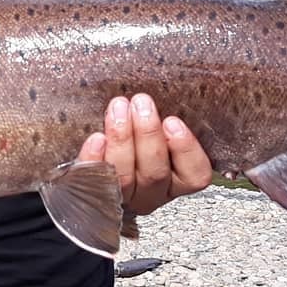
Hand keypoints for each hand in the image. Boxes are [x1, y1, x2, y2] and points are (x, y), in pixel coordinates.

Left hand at [77, 94, 212, 215]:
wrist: (91, 154)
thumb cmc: (134, 132)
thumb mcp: (157, 124)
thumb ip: (164, 116)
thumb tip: (171, 89)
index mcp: (177, 179)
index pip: (195, 175)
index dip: (187, 150)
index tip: (173, 122)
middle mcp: (152, 193)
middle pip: (155, 173)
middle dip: (148, 134)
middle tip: (141, 103)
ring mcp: (123, 196)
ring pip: (125, 177)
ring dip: (122, 140)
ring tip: (118, 109)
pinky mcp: (94, 192)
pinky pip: (95, 182)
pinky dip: (95, 160)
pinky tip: (96, 139)